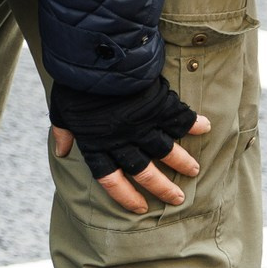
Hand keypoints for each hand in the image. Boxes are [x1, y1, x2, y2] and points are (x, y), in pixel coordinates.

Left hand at [49, 79, 207, 215]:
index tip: (140, 209)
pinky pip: (179, 119)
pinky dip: (193, 124)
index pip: (110, 179)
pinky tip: (205, 128)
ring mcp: (141, 124)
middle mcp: (122, 140)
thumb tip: (61, 151)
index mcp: (97, 144)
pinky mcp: (156, 106)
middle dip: (162, 188)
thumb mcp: (61, 110)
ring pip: (165, 150)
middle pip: (144, 172)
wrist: (94, 58)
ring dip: (181, 162)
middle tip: (178, 198)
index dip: (125, 195)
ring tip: (193, 170)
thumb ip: (63, 132)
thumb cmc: (74, 84)